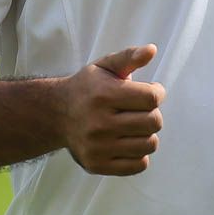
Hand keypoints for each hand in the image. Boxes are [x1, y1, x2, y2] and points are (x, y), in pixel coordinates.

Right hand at [62, 44, 164, 175]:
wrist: (56, 114)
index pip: (152, 98)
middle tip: (140, 110)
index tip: (151, 91)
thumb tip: (152, 49)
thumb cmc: (88, 87)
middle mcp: (100, 123)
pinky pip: (139, 165)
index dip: (157, 92)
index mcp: (104, 95)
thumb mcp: (105, 65)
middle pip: (154, 123)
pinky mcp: (98, 165)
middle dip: (153, 114)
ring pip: (149, 145)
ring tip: (134, 126)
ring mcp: (98, 147)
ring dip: (147, 134)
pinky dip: (139, 154)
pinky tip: (128, 142)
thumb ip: (129, 56)